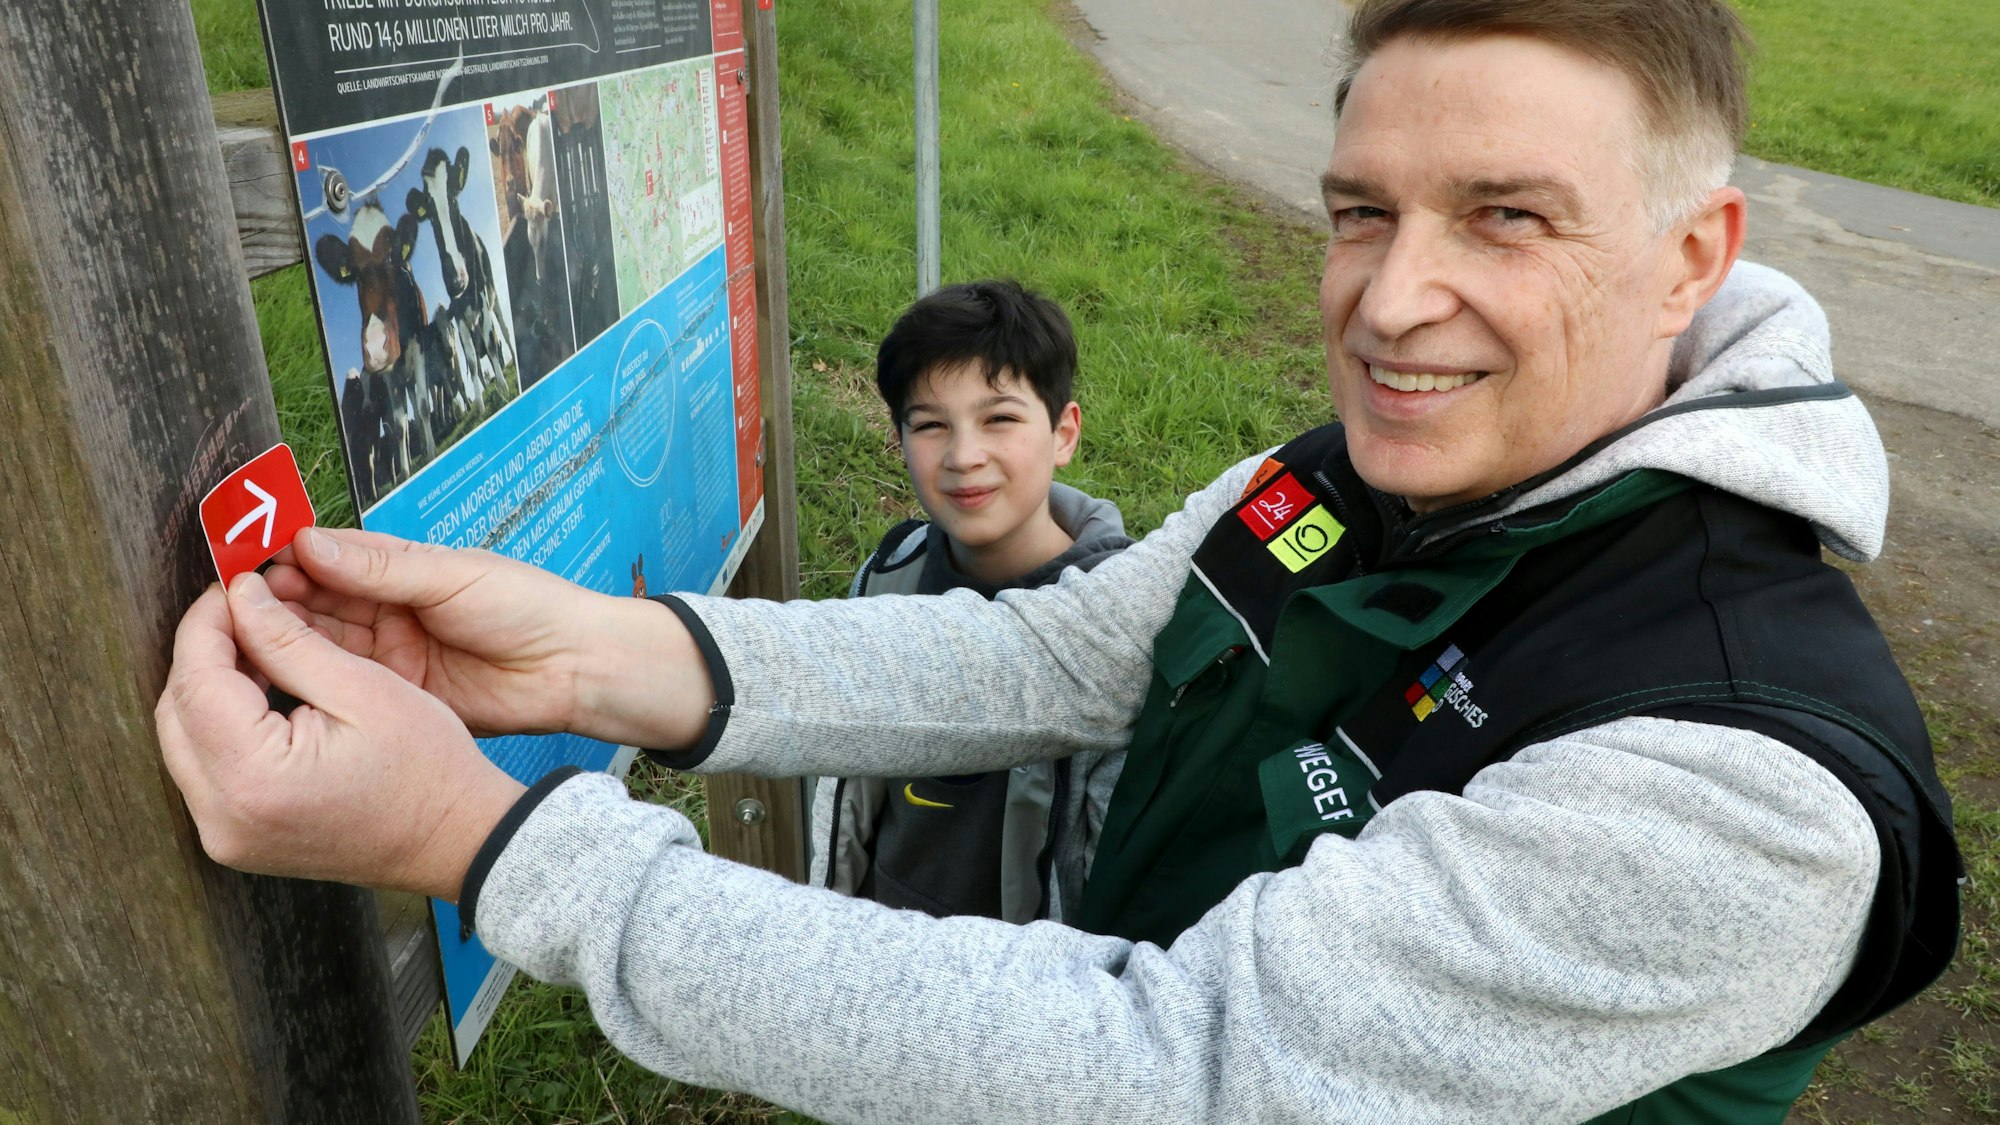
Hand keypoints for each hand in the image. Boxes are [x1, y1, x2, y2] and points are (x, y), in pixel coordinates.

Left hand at [157, 574, 525, 897]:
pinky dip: (222, 724)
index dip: (208, 623)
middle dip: (205, 653)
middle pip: (177, 711)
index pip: (197, 681)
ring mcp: (225, 835)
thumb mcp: (364, 688)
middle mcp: (223, 816)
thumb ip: (288, 640)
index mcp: (255, 778)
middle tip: (248, 611)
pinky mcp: (234, 839)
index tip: (234, 586)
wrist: (454, 839)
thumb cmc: (426, 768)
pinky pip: (204, 767)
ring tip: (261, 650)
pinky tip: (261, 695)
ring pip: (183, 737)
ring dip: (211, 687)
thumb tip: (239, 595)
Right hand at [269, 528, 714, 748]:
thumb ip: (382, 568)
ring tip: (235, 638)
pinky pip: (341, 689)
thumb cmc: (527, 607)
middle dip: (272, 603)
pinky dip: (305, 683)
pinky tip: (267, 681)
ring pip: (319, 648)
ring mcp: (387, 658)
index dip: (285, 560)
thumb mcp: (452, 577)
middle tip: (228, 603)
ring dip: (280, 643)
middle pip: (313, 605)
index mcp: (401, 573)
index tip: (242, 559)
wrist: (576, 670)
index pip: (328, 560)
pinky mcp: (395, 699)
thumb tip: (307, 544)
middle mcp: (386, 614)